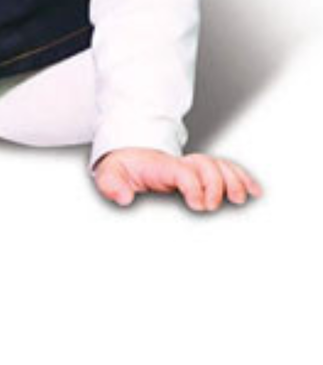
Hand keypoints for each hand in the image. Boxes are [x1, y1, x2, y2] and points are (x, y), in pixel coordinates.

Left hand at [91, 147, 261, 211]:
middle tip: (212, 206)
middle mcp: (181, 164)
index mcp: (161, 166)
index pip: (183, 172)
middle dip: (215, 185)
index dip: (194, 186)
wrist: (128, 158)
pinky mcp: (202, 173)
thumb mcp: (109, 175)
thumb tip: (124, 198)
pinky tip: (254, 192)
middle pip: (206, 166)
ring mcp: (193, 167)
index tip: (197, 205)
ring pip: (220, 166)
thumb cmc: (122, 169)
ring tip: (241, 199)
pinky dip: (243, 179)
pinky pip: (227, 171)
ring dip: (234, 180)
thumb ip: (111, 185)